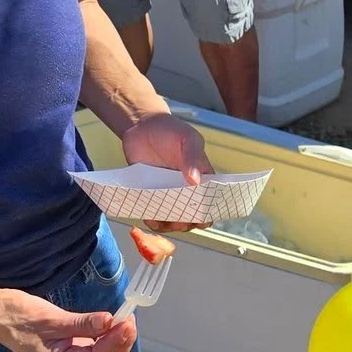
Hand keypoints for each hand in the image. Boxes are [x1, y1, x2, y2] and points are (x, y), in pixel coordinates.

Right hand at [0, 288, 136, 351]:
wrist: (0, 317)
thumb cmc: (18, 317)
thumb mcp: (51, 318)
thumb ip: (82, 323)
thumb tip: (110, 321)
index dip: (116, 341)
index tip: (127, 322)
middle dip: (122, 344)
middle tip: (126, 318)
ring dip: (120, 343)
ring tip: (121, 320)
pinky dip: (112, 341)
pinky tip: (111, 325)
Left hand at [120, 112, 214, 232]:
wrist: (141, 126)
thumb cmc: (170, 131)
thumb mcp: (187, 139)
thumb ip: (193, 157)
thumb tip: (195, 181)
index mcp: (202, 180)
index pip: (210, 204)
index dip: (208, 214)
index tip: (200, 218)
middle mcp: (186, 191)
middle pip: (192, 217)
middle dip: (186, 223)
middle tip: (178, 221)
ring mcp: (168, 194)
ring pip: (173, 219)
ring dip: (169, 225)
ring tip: (161, 221)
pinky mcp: (150, 195)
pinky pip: (153, 214)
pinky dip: (152, 220)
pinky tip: (149, 218)